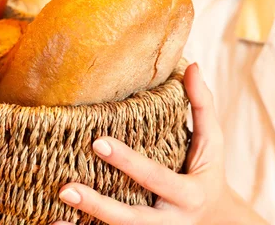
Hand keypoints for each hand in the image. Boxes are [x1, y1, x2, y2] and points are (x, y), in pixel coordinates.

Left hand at [53, 63, 267, 224]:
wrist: (218, 223)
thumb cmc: (208, 173)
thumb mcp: (212, 143)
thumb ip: (201, 105)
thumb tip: (191, 65)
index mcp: (188, 193)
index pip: (155, 177)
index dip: (127, 162)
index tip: (98, 142)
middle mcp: (171, 221)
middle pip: (133, 219)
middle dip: (99, 206)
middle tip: (66, 187)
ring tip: (56, 212)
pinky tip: (57, 224)